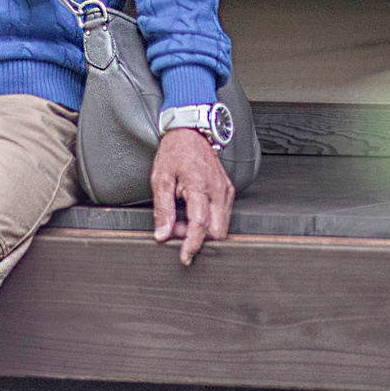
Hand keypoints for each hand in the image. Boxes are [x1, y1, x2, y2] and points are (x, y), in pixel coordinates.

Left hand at [150, 127, 231, 263]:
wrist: (191, 133)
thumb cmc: (174, 153)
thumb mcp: (160, 179)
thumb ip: (162, 209)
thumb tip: (162, 234)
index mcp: (200, 186)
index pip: (201, 224)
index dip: (192, 244)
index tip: (185, 257)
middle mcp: (218, 190)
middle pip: (217, 231)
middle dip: (197, 238)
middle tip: (175, 230)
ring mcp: (226, 191)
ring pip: (221, 226)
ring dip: (202, 231)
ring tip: (181, 220)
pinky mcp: (228, 192)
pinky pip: (223, 216)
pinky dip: (208, 222)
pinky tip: (191, 214)